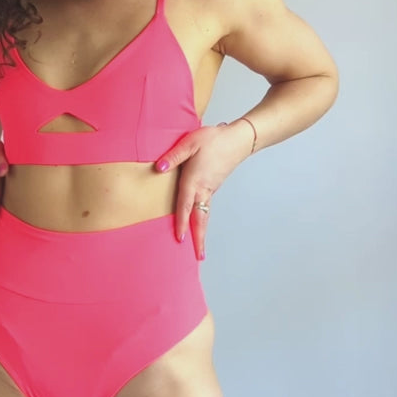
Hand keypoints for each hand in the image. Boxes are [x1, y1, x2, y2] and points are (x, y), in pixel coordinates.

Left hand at [154, 124, 242, 259]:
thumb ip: (173, 156)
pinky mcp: (213, 187)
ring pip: (204, 215)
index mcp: (195, 180)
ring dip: (201, 232)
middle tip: (199, 257)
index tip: (179, 238)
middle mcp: (203, 189)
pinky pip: (206, 208)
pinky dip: (203, 221)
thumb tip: (159, 168)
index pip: (185, 205)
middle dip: (199, 238)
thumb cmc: (213, 139)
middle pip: (200, 219)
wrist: (238, 139)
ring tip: (199, 248)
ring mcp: (210, 190)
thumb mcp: (190, 142)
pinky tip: (199, 225)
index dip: (182, 222)